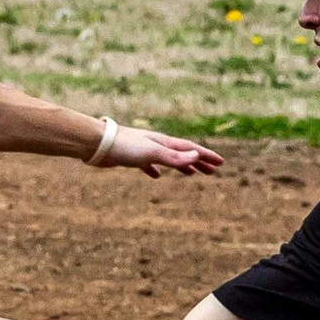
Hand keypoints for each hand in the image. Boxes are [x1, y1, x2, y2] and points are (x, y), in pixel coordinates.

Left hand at [101, 125, 222, 177]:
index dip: (206, 156)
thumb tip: (195, 156)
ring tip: (191, 174)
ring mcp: (145, 150)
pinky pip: (149, 165)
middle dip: (199, 161)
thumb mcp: (152, 153)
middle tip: (212, 171)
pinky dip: (157, 170)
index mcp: (164, 143)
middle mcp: (157, 145)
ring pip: (168, 159)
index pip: (191, 149)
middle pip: (183, 153)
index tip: (220, 163)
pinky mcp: (132, 158)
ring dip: (182, 166)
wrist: (98, 144)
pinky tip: (156, 176)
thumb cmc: (125, 147)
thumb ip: (173, 157)